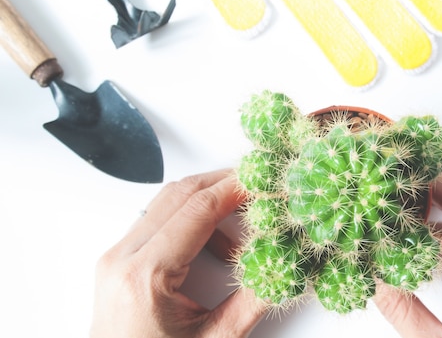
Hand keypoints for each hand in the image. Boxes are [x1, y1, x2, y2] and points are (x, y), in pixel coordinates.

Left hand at [90, 169, 266, 337]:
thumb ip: (253, 299)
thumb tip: (285, 266)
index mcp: (146, 276)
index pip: (197, 209)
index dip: (234, 189)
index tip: (263, 183)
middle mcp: (123, 258)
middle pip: (179, 193)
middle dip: (223, 183)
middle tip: (257, 188)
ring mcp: (116, 257)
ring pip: (166, 202)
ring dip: (206, 201)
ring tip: (239, 226)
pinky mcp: (118, 261)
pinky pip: (156, 220)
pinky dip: (189, 219)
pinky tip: (213, 243)